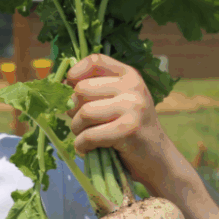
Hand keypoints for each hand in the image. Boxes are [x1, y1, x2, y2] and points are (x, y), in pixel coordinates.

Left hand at [63, 54, 172, 187]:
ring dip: (76, 129)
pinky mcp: (129, 129)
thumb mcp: (118, 101)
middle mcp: (133, 86)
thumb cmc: (130, 129)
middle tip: (80, 124)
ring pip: (84, 112)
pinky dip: (82, 145)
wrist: (157, 158)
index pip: (94, 61)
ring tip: (84, 137)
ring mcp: (133, 106)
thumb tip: (60, 85)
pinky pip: (89, 135)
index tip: (70, 90)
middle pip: (82, 89)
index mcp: (129, 75)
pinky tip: (87, 149)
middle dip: (72, 110)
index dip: (74, 74)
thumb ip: (96, 89)